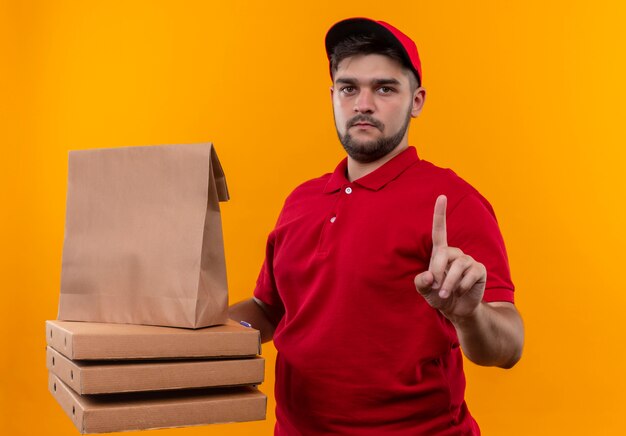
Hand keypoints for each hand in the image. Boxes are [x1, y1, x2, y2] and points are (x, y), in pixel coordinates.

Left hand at [414, 195, 486, 321]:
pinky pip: (469, 275)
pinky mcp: (479, 270)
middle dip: (436, 271)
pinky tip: (460, 292)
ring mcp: (468, 260)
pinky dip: (461, 287)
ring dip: (448, 284)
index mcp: (440, 253)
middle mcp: (455, 253)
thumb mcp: (425, 291)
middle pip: (443, 254)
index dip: (440, 214)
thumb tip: (428, 276)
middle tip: (435, 288)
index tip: (441, 196)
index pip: (439, 230)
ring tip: (444, 295)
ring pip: (457, 266)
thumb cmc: (438, 296)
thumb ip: (420, 283)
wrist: (458, 310)